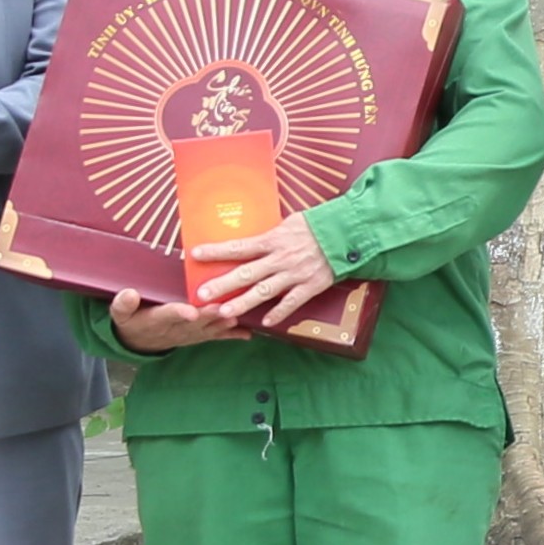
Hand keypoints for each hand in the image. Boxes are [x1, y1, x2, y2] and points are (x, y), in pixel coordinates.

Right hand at [106, 289, 231, 352]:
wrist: (138, 342)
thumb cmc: (131, 321)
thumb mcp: (120, 314)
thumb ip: (123, 304)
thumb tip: (128, 293)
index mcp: (156, 320)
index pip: (168, 315)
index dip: (179, 313)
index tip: (190, 311)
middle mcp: (175, 329)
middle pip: (194, 322)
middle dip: (209, 315)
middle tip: (222, 307)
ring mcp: (188, 334)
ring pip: (208, 329)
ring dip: (223, 324)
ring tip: (237, 316)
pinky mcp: (198, 336)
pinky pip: (215, 336)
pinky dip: (232, 335)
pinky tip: (248, 334)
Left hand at [177, 212, 341, 331]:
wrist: (348, 233)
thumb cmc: (318, 224)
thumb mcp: (291, 222)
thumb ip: (272, 235)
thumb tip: (254, 239)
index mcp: (273, 240)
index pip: (239, 247)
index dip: (216, 251)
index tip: (195, 255)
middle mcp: (280, 259)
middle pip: (246, 273)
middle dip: (222, 284)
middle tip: (201, 295)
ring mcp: (295, 274)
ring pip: (264, 291)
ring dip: (243, 303)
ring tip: (224, 313)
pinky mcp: (311, 285)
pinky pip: (292, 302)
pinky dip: (279, 312)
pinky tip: (265, 322)